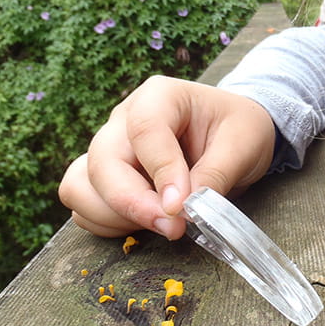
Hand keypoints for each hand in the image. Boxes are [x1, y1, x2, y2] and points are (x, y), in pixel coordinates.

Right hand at [58, 75, 275, 239]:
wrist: (235, 136)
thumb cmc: (240, 131)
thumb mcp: (243, 145)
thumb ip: (215, 175)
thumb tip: (183, 209)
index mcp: (160, 96)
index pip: (145, 130)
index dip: (161, 173)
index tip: (180, 208)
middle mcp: (124, 119)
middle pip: (102, 162)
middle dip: (132, 204)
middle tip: (173, 229)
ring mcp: (110, 148)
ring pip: (81, 186)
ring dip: (114, 216)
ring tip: (162, 225)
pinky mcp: (105, 177)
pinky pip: (85, 206)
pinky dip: (109, 224)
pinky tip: (148, 224)